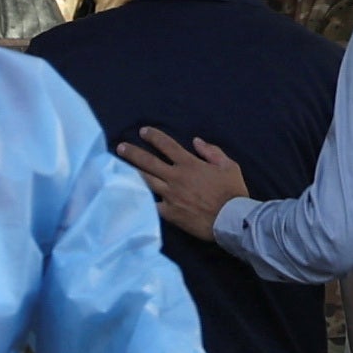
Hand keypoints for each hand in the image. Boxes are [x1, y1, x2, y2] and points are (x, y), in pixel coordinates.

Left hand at [120, 128, 248, 240]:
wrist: (231, 220)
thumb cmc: (232, 192)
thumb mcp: (229, 166)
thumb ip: (212, 152)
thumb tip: (196, 141)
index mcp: (190, 164)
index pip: (167, 145)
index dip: (153, 136)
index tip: (143, 132)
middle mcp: (176, 177)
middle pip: (148, 162)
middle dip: (133, 152)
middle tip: (120, 147)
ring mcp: (170, 195)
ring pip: (146, 181)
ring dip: (132, 172)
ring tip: (119, 167)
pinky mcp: (169, 212)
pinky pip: (151, 204)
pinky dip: (141, 199)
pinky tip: (131, 195)